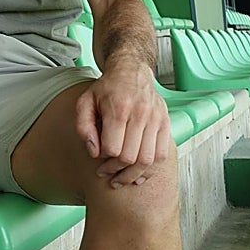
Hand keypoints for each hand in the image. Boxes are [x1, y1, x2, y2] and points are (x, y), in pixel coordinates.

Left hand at [74, 67, 170, 187]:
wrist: (131, 70)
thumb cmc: (106, 88)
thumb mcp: (85, 102)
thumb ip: (84, 127)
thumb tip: (94, 152)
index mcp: (118, 108)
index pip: (113, 149)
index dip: (104, 161)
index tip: (99, 163)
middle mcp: (140, 113)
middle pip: (131, 157)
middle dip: (117, 171)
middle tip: (107, 174)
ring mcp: (156, 119)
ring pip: (148, 160)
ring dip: (134, 175)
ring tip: (122, 179)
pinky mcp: (165, 123)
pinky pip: (162, 155)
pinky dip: (151, 169)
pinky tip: (139, 174)